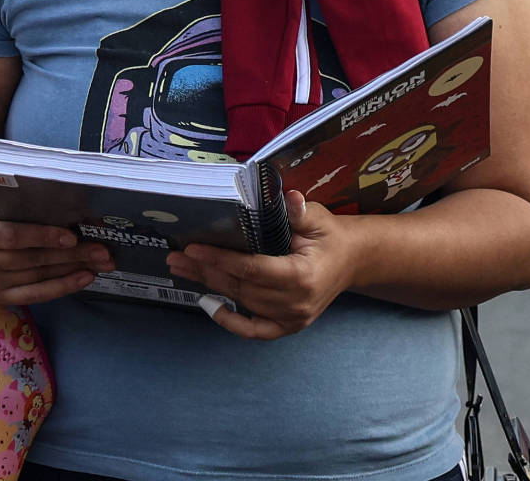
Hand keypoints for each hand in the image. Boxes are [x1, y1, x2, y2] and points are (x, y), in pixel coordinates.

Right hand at [0, 194, 110, 306]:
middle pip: (31, 259)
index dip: (42, 236)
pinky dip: (62, 287)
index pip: (11, 236)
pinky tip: (84, 278)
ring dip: (72, 270)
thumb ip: (25, 201)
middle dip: (71, 255)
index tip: (72, 235)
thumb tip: (74, 206)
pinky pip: (35, 295)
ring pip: (37, 277)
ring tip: (101, 262)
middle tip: (102, 250)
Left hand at [167, 191, 363, 339]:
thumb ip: (300, 212)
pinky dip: (231, 322)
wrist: (353, 260)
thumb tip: (289, 198)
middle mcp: (296, 303)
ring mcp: (293, 319)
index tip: (193, 249)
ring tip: (185, 270)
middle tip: (176, 258)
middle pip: (242, 287)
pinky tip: (210, 306)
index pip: (252, 269)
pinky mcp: (289, 326)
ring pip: (243, 302)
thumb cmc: (331, 236)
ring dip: (212, 286)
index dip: (220, 259)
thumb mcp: (318, 218)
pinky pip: (255, 330)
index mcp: (302, 276)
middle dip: (206, 271)